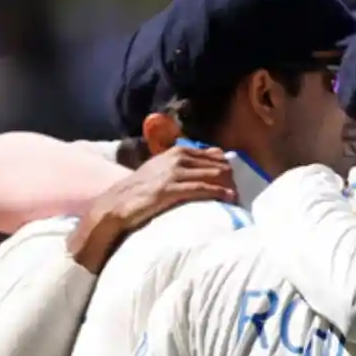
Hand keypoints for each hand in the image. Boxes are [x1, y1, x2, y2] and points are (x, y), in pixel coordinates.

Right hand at [70, 146, 236, 272]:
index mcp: (177, 152)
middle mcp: (177, 158)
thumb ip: (185, 166)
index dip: (227, 168)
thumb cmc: (143, 190)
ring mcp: (174, 173)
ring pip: (214, 175)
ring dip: (228, 187)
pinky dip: (219, 193)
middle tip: (238, 192)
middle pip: (218, 165)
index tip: (234, 181)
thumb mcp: (164, 170)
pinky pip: (202, 188)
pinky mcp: (171, 189)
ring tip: (236, 198)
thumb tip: (212, 167)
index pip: (215, 154)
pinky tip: (228, 199)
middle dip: (231, 179)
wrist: (117, 204)